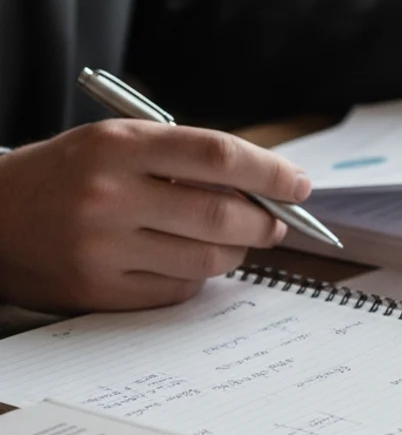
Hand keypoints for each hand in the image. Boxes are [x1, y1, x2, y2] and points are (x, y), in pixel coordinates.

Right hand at [0, 120, 310, 312]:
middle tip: (277, 221)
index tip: (299, 184)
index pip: (217, 156)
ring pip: (210, 259)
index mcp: (118, 146)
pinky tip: (184, 258)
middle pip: (222, 215)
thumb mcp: (117, 143)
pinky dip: (197, 275)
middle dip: (266, 221)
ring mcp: (103, 249)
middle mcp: (109, 196)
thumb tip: (269, 188)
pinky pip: (179, 289)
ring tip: (231, 239)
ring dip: (237, 251)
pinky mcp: (99, 291)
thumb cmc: (69, 175)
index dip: (270, 173)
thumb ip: (187, 159)